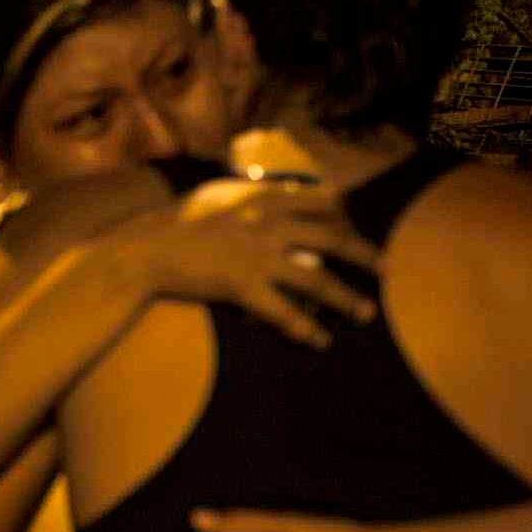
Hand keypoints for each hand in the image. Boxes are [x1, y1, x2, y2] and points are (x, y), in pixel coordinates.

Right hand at [120, 181, 382, 348]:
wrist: (145, 250)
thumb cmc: (175, 222)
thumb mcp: (215, 195)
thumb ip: (248, 192)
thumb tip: (269, 189)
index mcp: (263, 199)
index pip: (322, 202)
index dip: (346, 217)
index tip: (357, 229)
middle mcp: (268, 224)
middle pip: (333, 238)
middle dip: (365, 255)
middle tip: (387, 269)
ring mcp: (257, 257)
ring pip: (317, 280)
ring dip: (347, 298)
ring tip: (366, 313)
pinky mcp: (242, 286)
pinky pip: (283, 312)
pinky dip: (305, 329)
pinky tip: (320, 341)